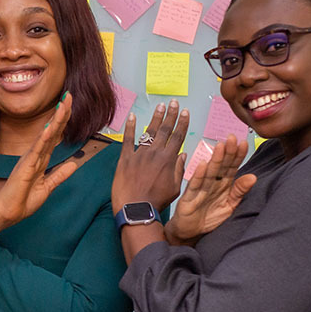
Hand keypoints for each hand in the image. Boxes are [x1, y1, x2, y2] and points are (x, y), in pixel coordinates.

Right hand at [0, 93, 79, 227]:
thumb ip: (59, 175)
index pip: (54, 136)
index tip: (70, 105)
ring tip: (64, 105)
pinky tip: (49, 128)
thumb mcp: (47, 188)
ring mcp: (30, 159)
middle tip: (69, 96)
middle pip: (51, 131)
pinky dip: (43, 139)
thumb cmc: (23, 201)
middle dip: (61, 113)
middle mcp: (36, 155)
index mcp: (41, 159)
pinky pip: (36, 151)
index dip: (63, 121)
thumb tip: (74, 164)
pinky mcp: (25, 167)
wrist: (8, 213)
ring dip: (55, 120)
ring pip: (46, 136)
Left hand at [112, 100, 189, 214]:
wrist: (136, 208)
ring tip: (159, 107)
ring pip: (149, 132)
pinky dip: (129, 127)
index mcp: (169, 160)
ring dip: (155, 118)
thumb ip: (178, 170)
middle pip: (164, 130)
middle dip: (170, 115)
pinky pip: (128, 140)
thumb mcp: (174, 188)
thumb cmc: (156, 201)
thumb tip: (182, 155)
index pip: (178, 136)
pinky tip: (132, 116)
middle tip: (173, 103)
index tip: (185, 112)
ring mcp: (139, 154)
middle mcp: (155, 153)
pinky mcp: (125, 158)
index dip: (182, 123)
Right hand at [165, 134, 256, 244]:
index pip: (232, 167)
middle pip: (221, 166)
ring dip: (215, 160)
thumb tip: (253, 177)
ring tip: (220, 147)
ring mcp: (200, 189)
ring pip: (209, 172)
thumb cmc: (209, 217)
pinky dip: (199, 176)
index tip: (243, 143)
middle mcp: (212, 184)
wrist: (190, 232)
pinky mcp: (189, 198)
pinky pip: (195, 186)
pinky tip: (203, 165)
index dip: (237, 156)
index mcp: (224, 184)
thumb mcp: (230, 206)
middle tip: (232, 138)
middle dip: (227, 152)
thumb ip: (240, 191)